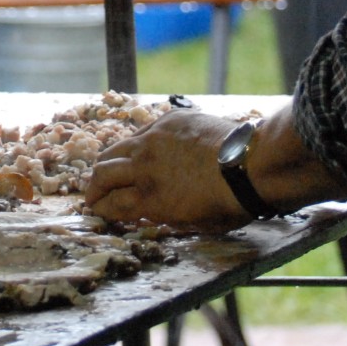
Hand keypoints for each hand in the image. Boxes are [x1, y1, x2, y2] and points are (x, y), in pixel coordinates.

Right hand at [84, 111, 247, 231]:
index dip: (100, 210)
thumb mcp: (195, 224)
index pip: (110, 205)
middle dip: (94, 188)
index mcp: (149, 200)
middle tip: (94, 195)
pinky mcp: (167, 121)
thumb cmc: (230, 203)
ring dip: (107, 163)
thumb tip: (150, 212)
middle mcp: (143, 168)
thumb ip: (165, 217)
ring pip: (115, 149)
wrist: (252, 165)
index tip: (98, 212)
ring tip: (109, 170)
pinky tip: (142, 150)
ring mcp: (153, 140)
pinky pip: (141, 132)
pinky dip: (134, 145)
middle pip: (102, 175)